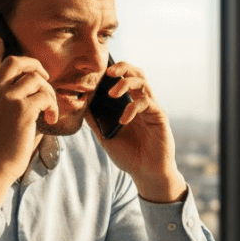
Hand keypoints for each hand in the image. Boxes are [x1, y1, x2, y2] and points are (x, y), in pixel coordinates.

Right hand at [0, 36, 55, 204]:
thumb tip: (18, 91)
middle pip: (16, 62)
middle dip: (35, 65)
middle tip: (45, 77)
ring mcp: (5, 98)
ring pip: (36, 78)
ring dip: (48, 92)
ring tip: (48, 109)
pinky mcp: (21, 109)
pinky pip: (45, 96)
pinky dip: (52, 106)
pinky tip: (50, 118)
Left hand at [86, 61, 186, 202]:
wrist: (146, 173)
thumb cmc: (129, 155)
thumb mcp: (105, 136)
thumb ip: (95, 120)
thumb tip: (80, 104)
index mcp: (130, 104)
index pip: (124, 78)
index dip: (114, 70)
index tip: (98, 71)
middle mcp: (142, 102)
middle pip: (137, 73)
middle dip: (123, 67)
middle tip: (108, 72)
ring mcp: (152, 108)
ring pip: (143, 83)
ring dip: (126, 83)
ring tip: (112, 94)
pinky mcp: (160, 117)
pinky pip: (146, 103)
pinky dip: (132, 108)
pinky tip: (123, 121)